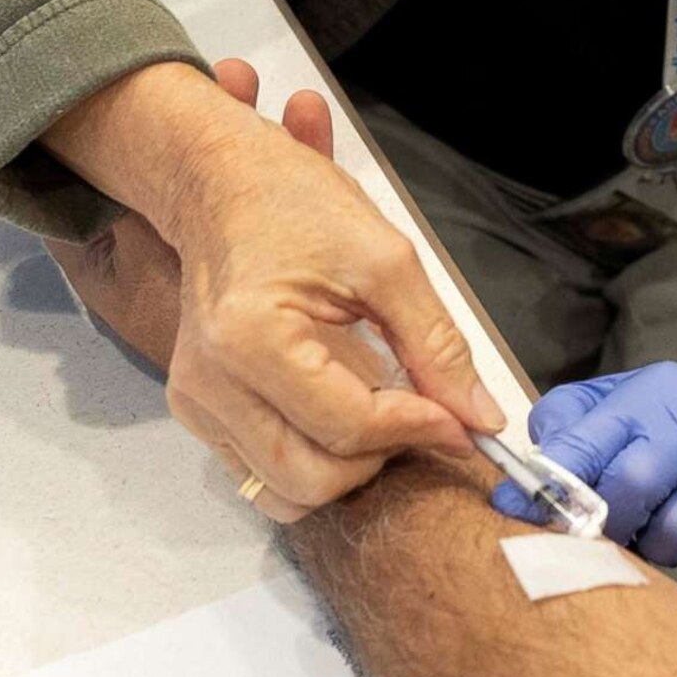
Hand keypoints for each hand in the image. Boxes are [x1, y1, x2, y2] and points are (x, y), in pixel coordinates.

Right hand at [51, 59, 504, 522]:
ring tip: (380, 416)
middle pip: (313, 478)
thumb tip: (480, 418)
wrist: (222, 184)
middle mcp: (210, 384)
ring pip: (286, 492)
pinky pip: (261, 475)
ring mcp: (196, 403)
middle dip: (381, 458)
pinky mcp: (196, 412)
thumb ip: (437, 344)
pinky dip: (311, 464)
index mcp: (250, 339)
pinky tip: (340, 417)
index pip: (349, 425)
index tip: (462, 419)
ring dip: (348, 470)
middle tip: (419, 416)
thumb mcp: (387, 260)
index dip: (419, 429)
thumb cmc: (298, 204)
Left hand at [503, 361, 676, 578]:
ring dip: (661, 549)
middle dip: (610, 524)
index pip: (582, 441)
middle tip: (612, 531)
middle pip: (628, 488)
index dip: (546, 488)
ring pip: (675, 534)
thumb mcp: (624, 406)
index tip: (520, 515)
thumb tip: (511, 488)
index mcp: (646, 396)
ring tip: (667, 528)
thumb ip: (566, 432)